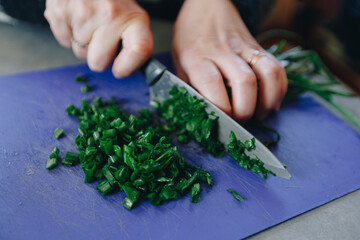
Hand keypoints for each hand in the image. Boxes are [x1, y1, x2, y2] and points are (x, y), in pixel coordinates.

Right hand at [44, 0, 152, 76]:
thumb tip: (126, 70)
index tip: (119, 69)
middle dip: (98, 56)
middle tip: (101, 39)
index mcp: (134, 19)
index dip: (127, 67)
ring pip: (79, 53)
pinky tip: (77, 19)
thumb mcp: (132, 18)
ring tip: (90, 23)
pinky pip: (64, 41)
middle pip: (98, 63)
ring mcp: (84, 13)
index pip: (139, 50)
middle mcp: (110, 15)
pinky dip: (69, 33)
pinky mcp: (61, 10)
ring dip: (83, 43)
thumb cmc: (113, 1)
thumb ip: (133, 45)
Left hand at [172, 0, 287, 121]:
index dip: (221, 108)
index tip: (222, 120)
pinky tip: (271, 101)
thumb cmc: (190, 37)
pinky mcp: (259, 47)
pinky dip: (279, 89)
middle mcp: (223, 51)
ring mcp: (244, 47)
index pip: (212, 85)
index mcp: (197, 56)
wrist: (207, 5)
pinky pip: (277, 68)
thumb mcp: (178, 62)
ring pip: (267, 74)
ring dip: (267, 101)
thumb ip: (188, 87)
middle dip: (245, 110)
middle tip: (239, 120)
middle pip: (244, 83)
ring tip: (259, 114)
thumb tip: (200, 113)